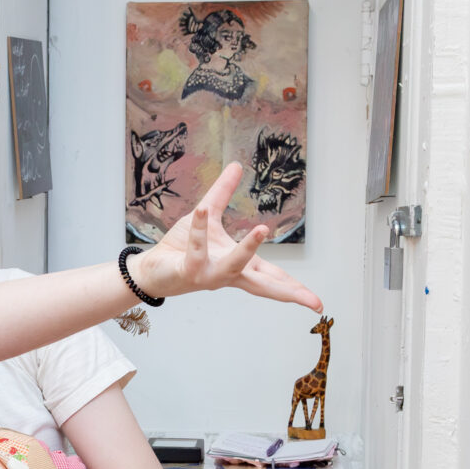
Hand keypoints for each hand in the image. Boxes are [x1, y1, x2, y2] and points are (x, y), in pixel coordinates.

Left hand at [134, 163, 323, 309]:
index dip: (295, 289)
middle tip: (311, 300)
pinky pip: (197, 249)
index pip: (273, 278)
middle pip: (264, 286)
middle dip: (287, 291)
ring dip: (247, 249)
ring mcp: (210, 275)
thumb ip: (223, 192)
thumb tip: (236, 165)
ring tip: (262, 229)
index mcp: (240, 266)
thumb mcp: (209, 216)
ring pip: (234, 266)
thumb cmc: (181, 248)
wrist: (151, 268)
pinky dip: (199, 230)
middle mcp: (228, 275)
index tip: (318, 303)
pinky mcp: (189, 271)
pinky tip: (202, 211)